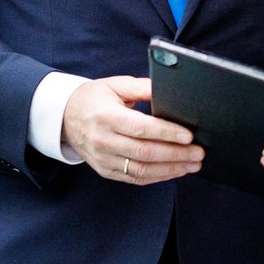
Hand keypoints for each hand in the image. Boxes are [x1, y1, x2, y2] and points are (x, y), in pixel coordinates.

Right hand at [62, 76, 201, 184]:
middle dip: (176, 154)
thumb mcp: (115, 85)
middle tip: (198, 152)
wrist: (64, 117)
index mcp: (106, 117)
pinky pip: (134, 178)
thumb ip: (142, 88)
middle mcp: (103, 141)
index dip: (167, 133)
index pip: (141, 129)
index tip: (189, 136)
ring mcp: (103, 159)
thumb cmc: (94, 98)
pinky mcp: (105, 170)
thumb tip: (169, 90)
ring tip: (193, 164)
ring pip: (141, 170)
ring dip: (171, 169)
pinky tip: (174, 171)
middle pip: (145, 152)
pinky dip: (157, 177)